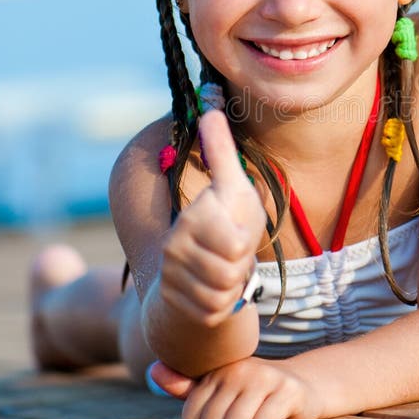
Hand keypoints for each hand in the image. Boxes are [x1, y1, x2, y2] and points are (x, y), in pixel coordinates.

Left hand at [150, 358, 323, 418]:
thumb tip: (152, 370)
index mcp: (219, 368)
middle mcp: (240, 369)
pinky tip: (274, 417)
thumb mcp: (220, 389)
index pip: (192, 415)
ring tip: (257, 418)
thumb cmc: (253, 393)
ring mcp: (266, 378)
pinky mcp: (288, 391)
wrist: (303, 388)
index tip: (224, 413)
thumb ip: (186, 386)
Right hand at [159, 110, 266, 327]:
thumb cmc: (223, 229)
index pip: (232, 238)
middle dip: (242, 260)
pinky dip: (228, 303)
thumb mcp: (232, 190)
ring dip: (236, 282)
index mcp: (187, 220)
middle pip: (232, 264)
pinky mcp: (184, 308)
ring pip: (226, 288)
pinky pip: (219, 309)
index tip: (236, 231)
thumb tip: (211, 109)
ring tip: (229, 269)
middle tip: (236, 253)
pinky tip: (221, 292)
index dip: (243, 237)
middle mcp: (174, 250)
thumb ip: (222, 153)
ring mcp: (175, 282)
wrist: (199, 279)